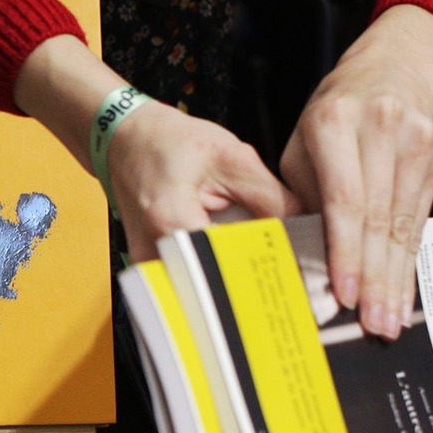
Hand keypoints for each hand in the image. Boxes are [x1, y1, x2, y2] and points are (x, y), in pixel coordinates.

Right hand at [12, 35, 291, 264]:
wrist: (124, 141)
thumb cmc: (169, 142)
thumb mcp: (231, 157)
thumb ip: (272, 197)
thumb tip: (309, 231)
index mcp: (174, 223)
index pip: (234, 264)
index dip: (271, 269)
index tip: (299, 275)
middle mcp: (155, 254)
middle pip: (219, 286)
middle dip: (257, 282)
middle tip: (290, 281)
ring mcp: (149, 267)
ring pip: (205, 291)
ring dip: (237, 283)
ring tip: (263, 271)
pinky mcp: (151, 271)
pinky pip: (191, 285)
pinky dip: (217, 277)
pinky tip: (236, 266)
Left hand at [279, 4, 432, 339]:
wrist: (396, 64)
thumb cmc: (337, 109)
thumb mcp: (302, 141)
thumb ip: (302, 195)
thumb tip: (301, 257)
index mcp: (335, 122)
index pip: (345, 198)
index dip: (346, 250)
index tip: (344, 292)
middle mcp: (380, 131)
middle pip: (379, 219)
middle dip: (374, 279)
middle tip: (371, 324)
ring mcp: (414, 145)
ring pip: (404, 226)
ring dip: (396, 280)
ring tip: (388, 320)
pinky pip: (420, 222)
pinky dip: (409, 262)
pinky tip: (402, 291)